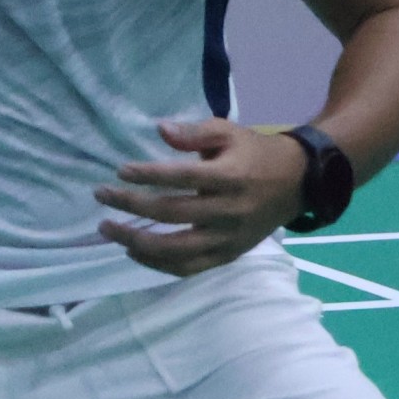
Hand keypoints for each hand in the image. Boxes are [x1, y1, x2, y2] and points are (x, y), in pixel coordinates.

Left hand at [94, 117, 307, 277]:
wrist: (298, 183)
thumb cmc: (254, 153)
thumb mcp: (228, 132)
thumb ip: (194, 132)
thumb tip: (159, 130)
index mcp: (230, 177)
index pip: (182, 178)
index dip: (149, 175)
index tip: (120, 171)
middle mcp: (229, 211)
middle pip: (173, 214)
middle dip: (132, 206)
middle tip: (101, 196)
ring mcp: (229, 238)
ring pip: (178, 249)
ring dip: (138, 242)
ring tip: (108, 229)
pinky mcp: (229, 255)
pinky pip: (190, 267)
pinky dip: (159, 265)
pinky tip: (134, 253)